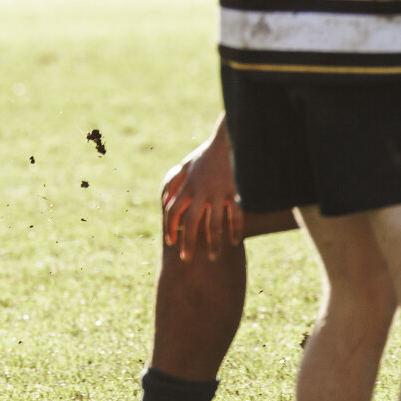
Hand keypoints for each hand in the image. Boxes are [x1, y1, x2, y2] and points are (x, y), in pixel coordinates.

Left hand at [159, 131, 241, 261]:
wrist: (227, 141)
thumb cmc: (205, 155)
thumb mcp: (185, 165)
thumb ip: (174, 183)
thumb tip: (165, 199)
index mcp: (187, 186)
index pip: (173, 210)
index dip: (170, 227)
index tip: (170, 241)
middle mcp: (201, 191)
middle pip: (191, 222)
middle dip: (188, 242)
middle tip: (185, 259)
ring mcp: (219, 193)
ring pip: (214, 223)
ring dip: (213, 242)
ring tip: (213, 258)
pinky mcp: (234, 192)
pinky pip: (235, 215)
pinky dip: (235, 229)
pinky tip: (233, 242)